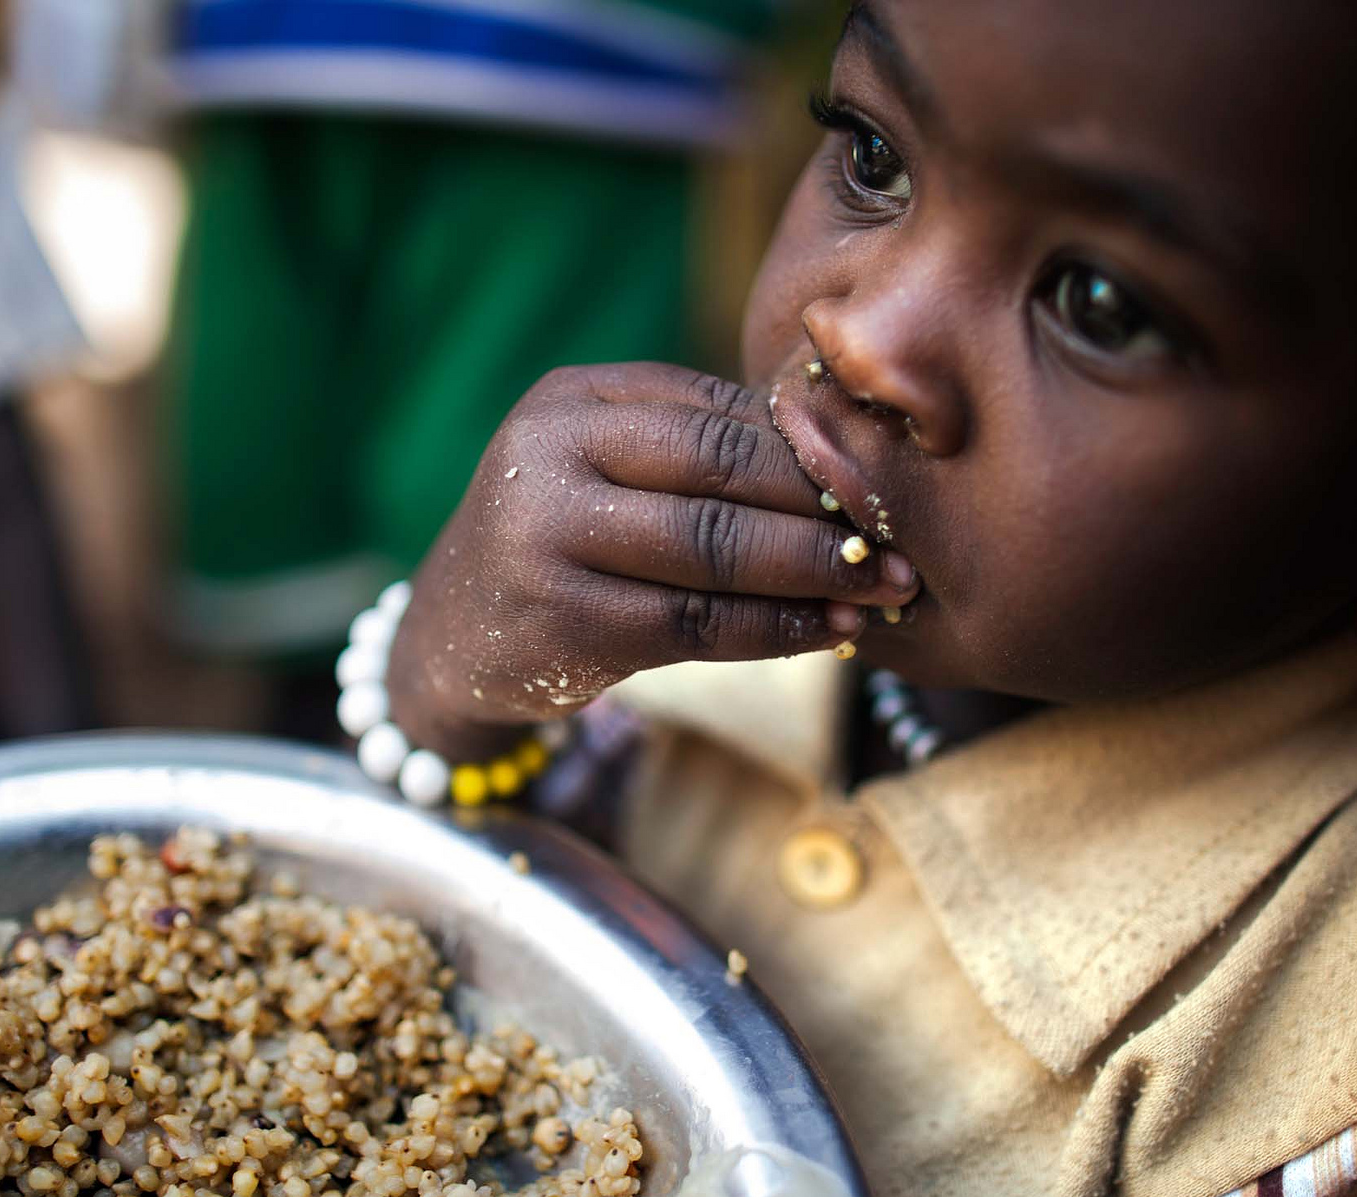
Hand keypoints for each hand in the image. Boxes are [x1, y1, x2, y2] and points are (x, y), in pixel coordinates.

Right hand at [385, 363, 917, 755]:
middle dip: (829, 505)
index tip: (893, 478)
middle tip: (906, 536)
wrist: (451, 638)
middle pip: (723, 469)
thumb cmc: (562, 542)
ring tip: (887, 588)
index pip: (721, 411)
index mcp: (578, 397)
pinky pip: (696, 623)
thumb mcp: (609, 469)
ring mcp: (547, 535)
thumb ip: (700, 451)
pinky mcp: (560, 618)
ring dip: (815, 572)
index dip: (816, 448)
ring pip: (716, 549)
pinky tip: (830, 632)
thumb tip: (855, 454)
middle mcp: (553, 451)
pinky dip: (776, 630)